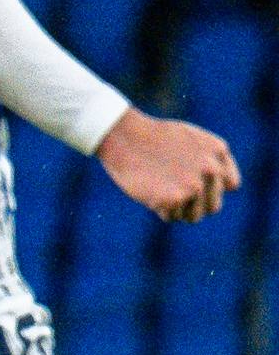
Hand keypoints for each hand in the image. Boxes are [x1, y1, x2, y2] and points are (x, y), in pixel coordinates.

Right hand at [97, 108, 239, 221]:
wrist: (124, 136)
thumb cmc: (152, 137)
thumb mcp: (192, 138)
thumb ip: (212, 159)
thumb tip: (228, 187)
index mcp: (218, 151)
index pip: (230, 185)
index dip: (211, 186)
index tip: (190, 179)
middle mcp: (211, 170)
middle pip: (213, 206)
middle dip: (194, 203)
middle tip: (172, 191)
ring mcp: (193, 186)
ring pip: (194, 216)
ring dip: (178, 210)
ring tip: (161, 194)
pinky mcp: (173, 199)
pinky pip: (171, 217)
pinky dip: (159, 210)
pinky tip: (149, 192)